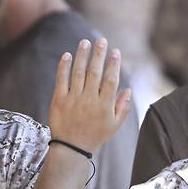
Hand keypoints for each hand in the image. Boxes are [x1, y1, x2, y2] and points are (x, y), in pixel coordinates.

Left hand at [49, 38, 131, 153]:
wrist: (71, 148)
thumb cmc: (95, 136)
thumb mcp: (114, 125)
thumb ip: (122, 107)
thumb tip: (128, 88)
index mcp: (105, 105)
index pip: (111, 80)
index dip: (113, 64)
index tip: (115, 51)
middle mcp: (89, 100)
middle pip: (95, 72)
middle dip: (99, 54)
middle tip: (101, 40)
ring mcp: (73, 99)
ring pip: (78, 73)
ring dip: (82, 55)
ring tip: (85, 42)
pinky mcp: (58, 100)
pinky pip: (61, 80)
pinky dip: (64, 67)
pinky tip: (67, 55)